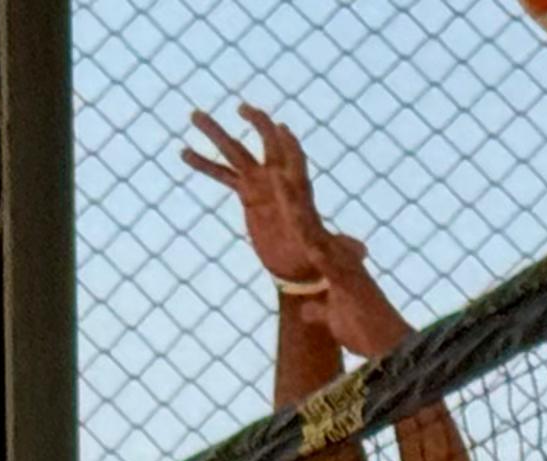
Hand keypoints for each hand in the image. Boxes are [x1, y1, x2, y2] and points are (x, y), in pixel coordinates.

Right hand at [182, 106, 363, 295]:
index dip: (287, 146)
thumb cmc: (316, 257)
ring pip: (234, 152)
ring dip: (215, 133)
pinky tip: (183, 153)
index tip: (279, 132)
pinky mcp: (246, 194)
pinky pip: (222, 175)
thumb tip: (362, 253)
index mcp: (298, 185)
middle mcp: (277, 176)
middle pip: (262, 143)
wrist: (299, 264)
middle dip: (253, 124)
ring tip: (195, 115)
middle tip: (242, 109)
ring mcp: (259, 182)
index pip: (295, 159)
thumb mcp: (333, 252)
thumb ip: (345, 249)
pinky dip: (204, 165)